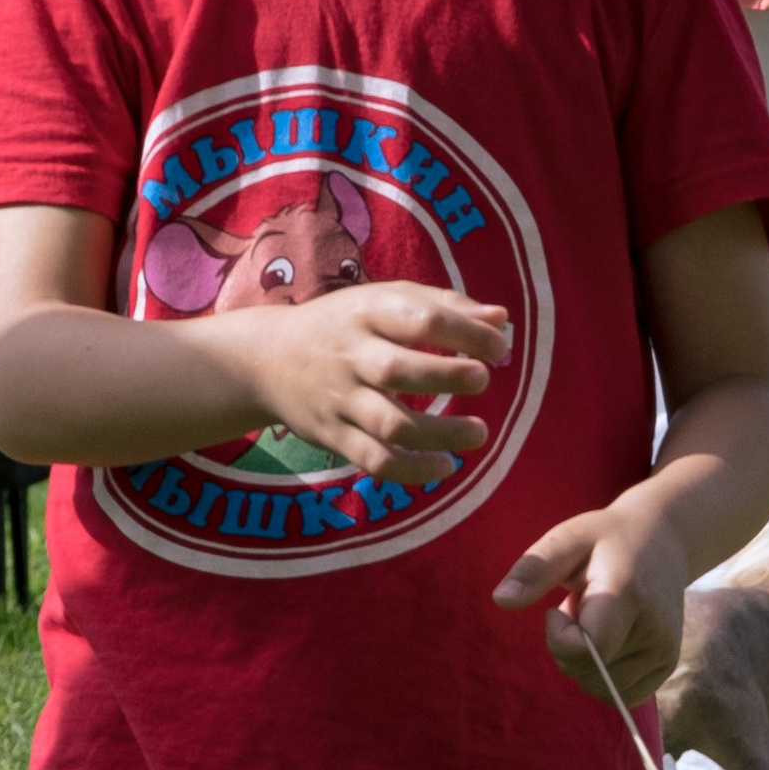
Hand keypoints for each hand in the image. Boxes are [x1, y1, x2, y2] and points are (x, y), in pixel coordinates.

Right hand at [216, 283, 501, 489]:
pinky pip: (375, 459)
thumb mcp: (384, 300)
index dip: (466, 333)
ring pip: (391, 423)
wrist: (266, 360)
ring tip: (479, 433)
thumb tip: (501, 320)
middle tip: (482, 380)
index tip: (500, 347)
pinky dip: (413, 469)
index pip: (420, 318)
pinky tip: (445, 466)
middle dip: (447, 376)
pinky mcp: (334, 436)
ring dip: (440, 432)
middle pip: (400, 371)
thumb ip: (444, 307)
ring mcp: (340, 399)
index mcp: (367, 312)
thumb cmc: (345, 326)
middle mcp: (351, 355)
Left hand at [494, 486, 690, 705]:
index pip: (586, 649)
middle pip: (589, 673)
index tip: (557, 607)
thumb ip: (534, 569)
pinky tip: (612, 640)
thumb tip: (500, 600)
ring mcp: (665, 650)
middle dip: (569, 647)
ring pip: (602, 688)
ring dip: (587, 662)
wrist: (663, 540)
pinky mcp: (668, 665)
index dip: (559, 637)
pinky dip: (605, 676)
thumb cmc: (605, 539)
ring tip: (599, 620)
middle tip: (581, 607)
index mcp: (627, 595)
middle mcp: (654, 629)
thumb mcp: (567, 539)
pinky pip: (623, 696)